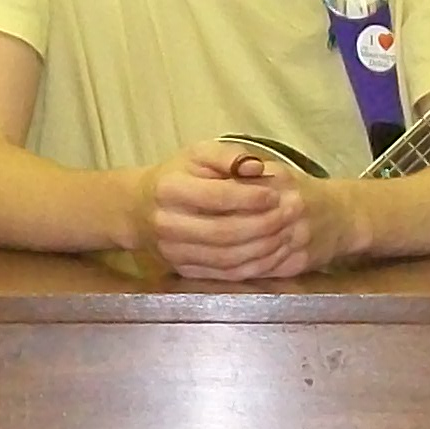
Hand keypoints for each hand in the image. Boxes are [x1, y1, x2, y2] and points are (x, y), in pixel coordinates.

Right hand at [145, 143, 341, 280]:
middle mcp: (167, 224)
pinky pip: (223, 274)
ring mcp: (173, 251)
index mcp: (169, 189)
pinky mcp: (183, 270)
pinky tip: (271, 253)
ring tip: (285, 234)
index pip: (217, 196)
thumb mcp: (198, 154)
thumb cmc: (178, 176)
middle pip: (223, 232)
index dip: (250, 197)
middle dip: (262, 225)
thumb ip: (229, 155)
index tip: (275, 193)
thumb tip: (257, 168)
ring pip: (226, 257)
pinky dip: (252, 266)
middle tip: (288, 215)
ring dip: (261, 249)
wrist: (141, 209)